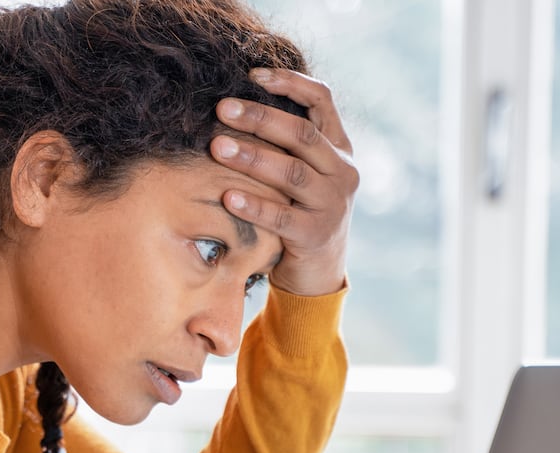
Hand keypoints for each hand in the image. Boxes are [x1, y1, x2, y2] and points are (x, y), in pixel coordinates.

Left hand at [211, 68, 357, 297]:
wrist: (318, 271)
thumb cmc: (299, 210)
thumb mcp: (303, 172)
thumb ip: (286, 143)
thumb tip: (235, 103)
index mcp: (339, 148)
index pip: (322, 100)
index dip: (290, 82)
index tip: (253, 75)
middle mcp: (342, 171)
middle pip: (302, 134)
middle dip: (259, 118)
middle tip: (221, 108)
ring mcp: (332, 204)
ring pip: (292, 173)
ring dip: (252, 157)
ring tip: (217, 147)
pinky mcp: (316, 235)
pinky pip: (282, 216)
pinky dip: (254, 205)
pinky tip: (227, 196)